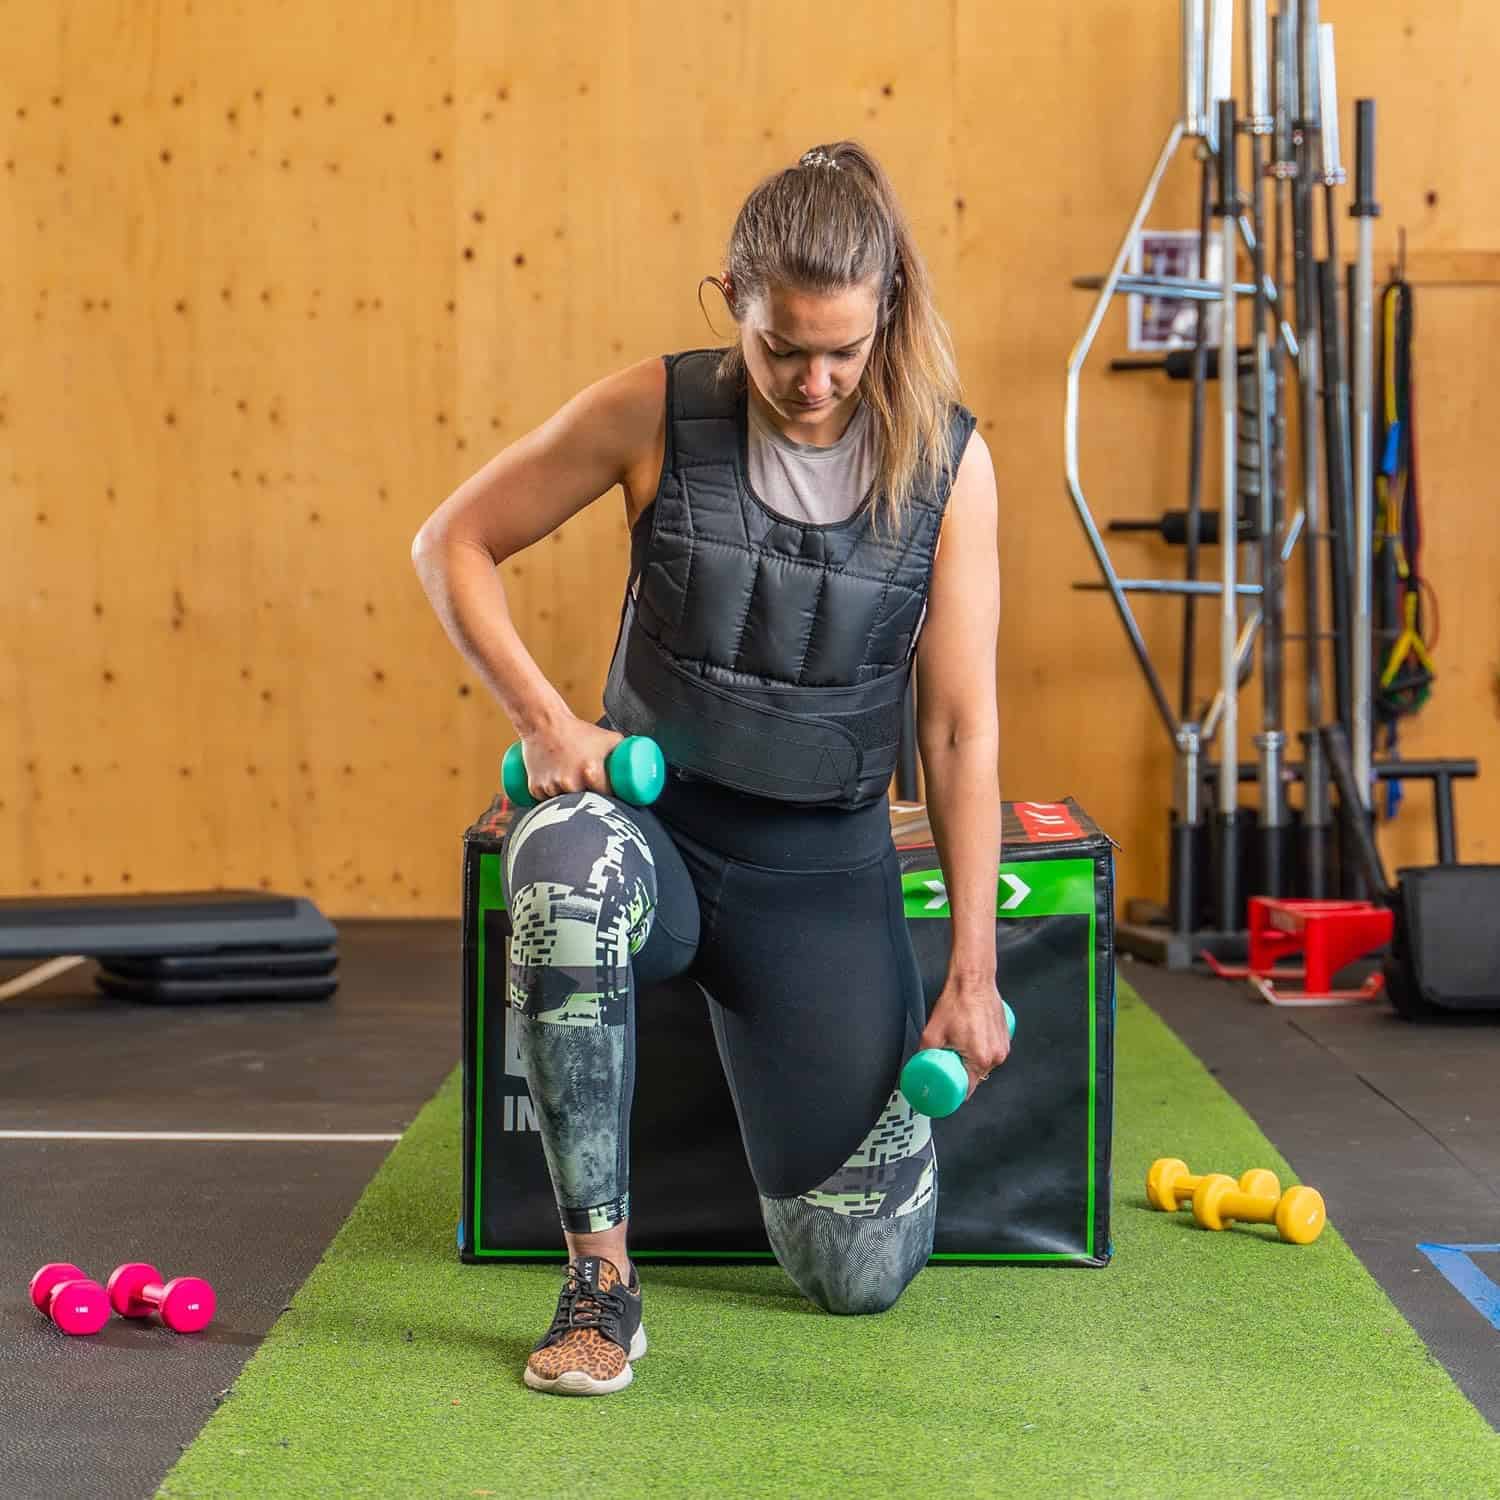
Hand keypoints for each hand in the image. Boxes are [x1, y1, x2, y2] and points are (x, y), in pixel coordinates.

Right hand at [518, 715, 625, 800]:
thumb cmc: (577, 731)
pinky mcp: (535, 789)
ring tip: (576, 799)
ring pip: (565, 808)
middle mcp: (571, 783)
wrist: (544, 723)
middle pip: (587, 807)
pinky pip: (546, 805)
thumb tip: (645, 764)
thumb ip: (626, 751)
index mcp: (591, 772)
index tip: (615, 802)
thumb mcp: (608, 739)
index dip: (613, 802)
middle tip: (597, 804)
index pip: (608, 798)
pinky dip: (552, 803)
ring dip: (570, 806)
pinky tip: (556, 799)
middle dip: (593, 807)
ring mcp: (552, 787)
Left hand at [917, 976, 1010, 1102]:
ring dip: (971, 1059)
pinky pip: (991, 1051)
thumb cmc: (958, 1002)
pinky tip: (971, 1035)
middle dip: (961, 1071)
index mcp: (980, 1059)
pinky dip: (981, 1048)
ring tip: (961, 1040)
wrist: (973, 981)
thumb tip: (920, 1064)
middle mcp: (996, 1056)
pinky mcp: (1005, 1037)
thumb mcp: (932, 1033)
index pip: (968, 1089)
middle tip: (950, 1056)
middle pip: (975, 1076)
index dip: (954, 1090)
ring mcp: (1002, 1046)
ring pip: (983, 1063)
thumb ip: (925, 1053)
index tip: (948, 1089)